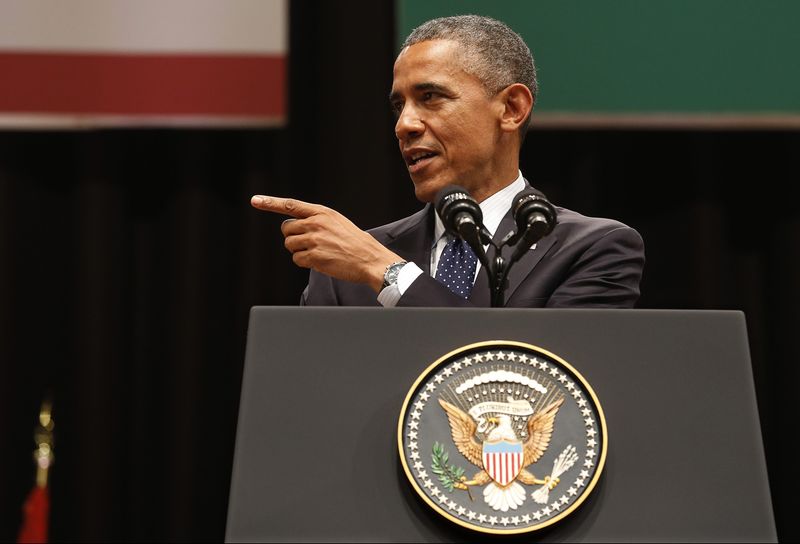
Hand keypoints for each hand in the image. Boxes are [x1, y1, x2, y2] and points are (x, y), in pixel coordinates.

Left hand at [251, 195, 401, 291]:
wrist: (369, 259)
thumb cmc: (354, 242)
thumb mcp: (336, 221)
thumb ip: (315, 219)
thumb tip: (294, 226)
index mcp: (321, 212)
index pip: (290, 205)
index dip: (270, 203)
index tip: (255, 200)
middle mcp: (316, 223)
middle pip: (286, 228)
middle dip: (293, 237)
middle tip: (309, 243)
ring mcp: (315, 240)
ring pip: (290, 244)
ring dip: (299, 250)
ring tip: (318, 252)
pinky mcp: (314, 256)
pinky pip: (296, 259)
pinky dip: (304, 262)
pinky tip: (320, 261)